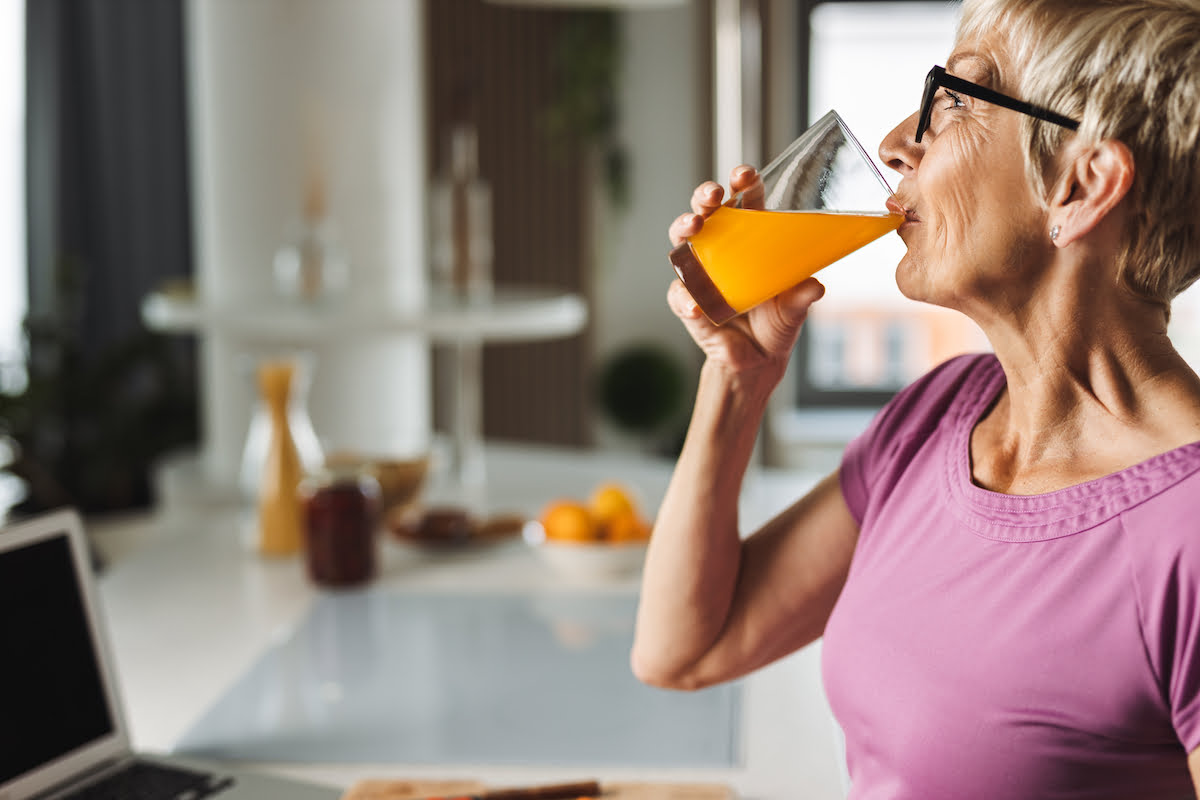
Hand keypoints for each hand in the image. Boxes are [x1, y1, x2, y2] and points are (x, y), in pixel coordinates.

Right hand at [667, 165, 824, 377]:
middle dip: (705, 197)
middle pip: (706, 211)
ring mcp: (700, 274)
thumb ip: (801, 297)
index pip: (744, 201)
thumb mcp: (794, 309)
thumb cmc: (776, 323)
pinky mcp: (688, 301)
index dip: (743, 184)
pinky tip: (695, 305)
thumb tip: (814, 286)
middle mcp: (720, 249)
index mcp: (750, 240)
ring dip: (684, 227)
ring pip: (682, 241)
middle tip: (713, 195)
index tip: (745, 175)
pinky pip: (679, 294)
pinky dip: (685, 298)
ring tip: (693, 227)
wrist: (757, 362)